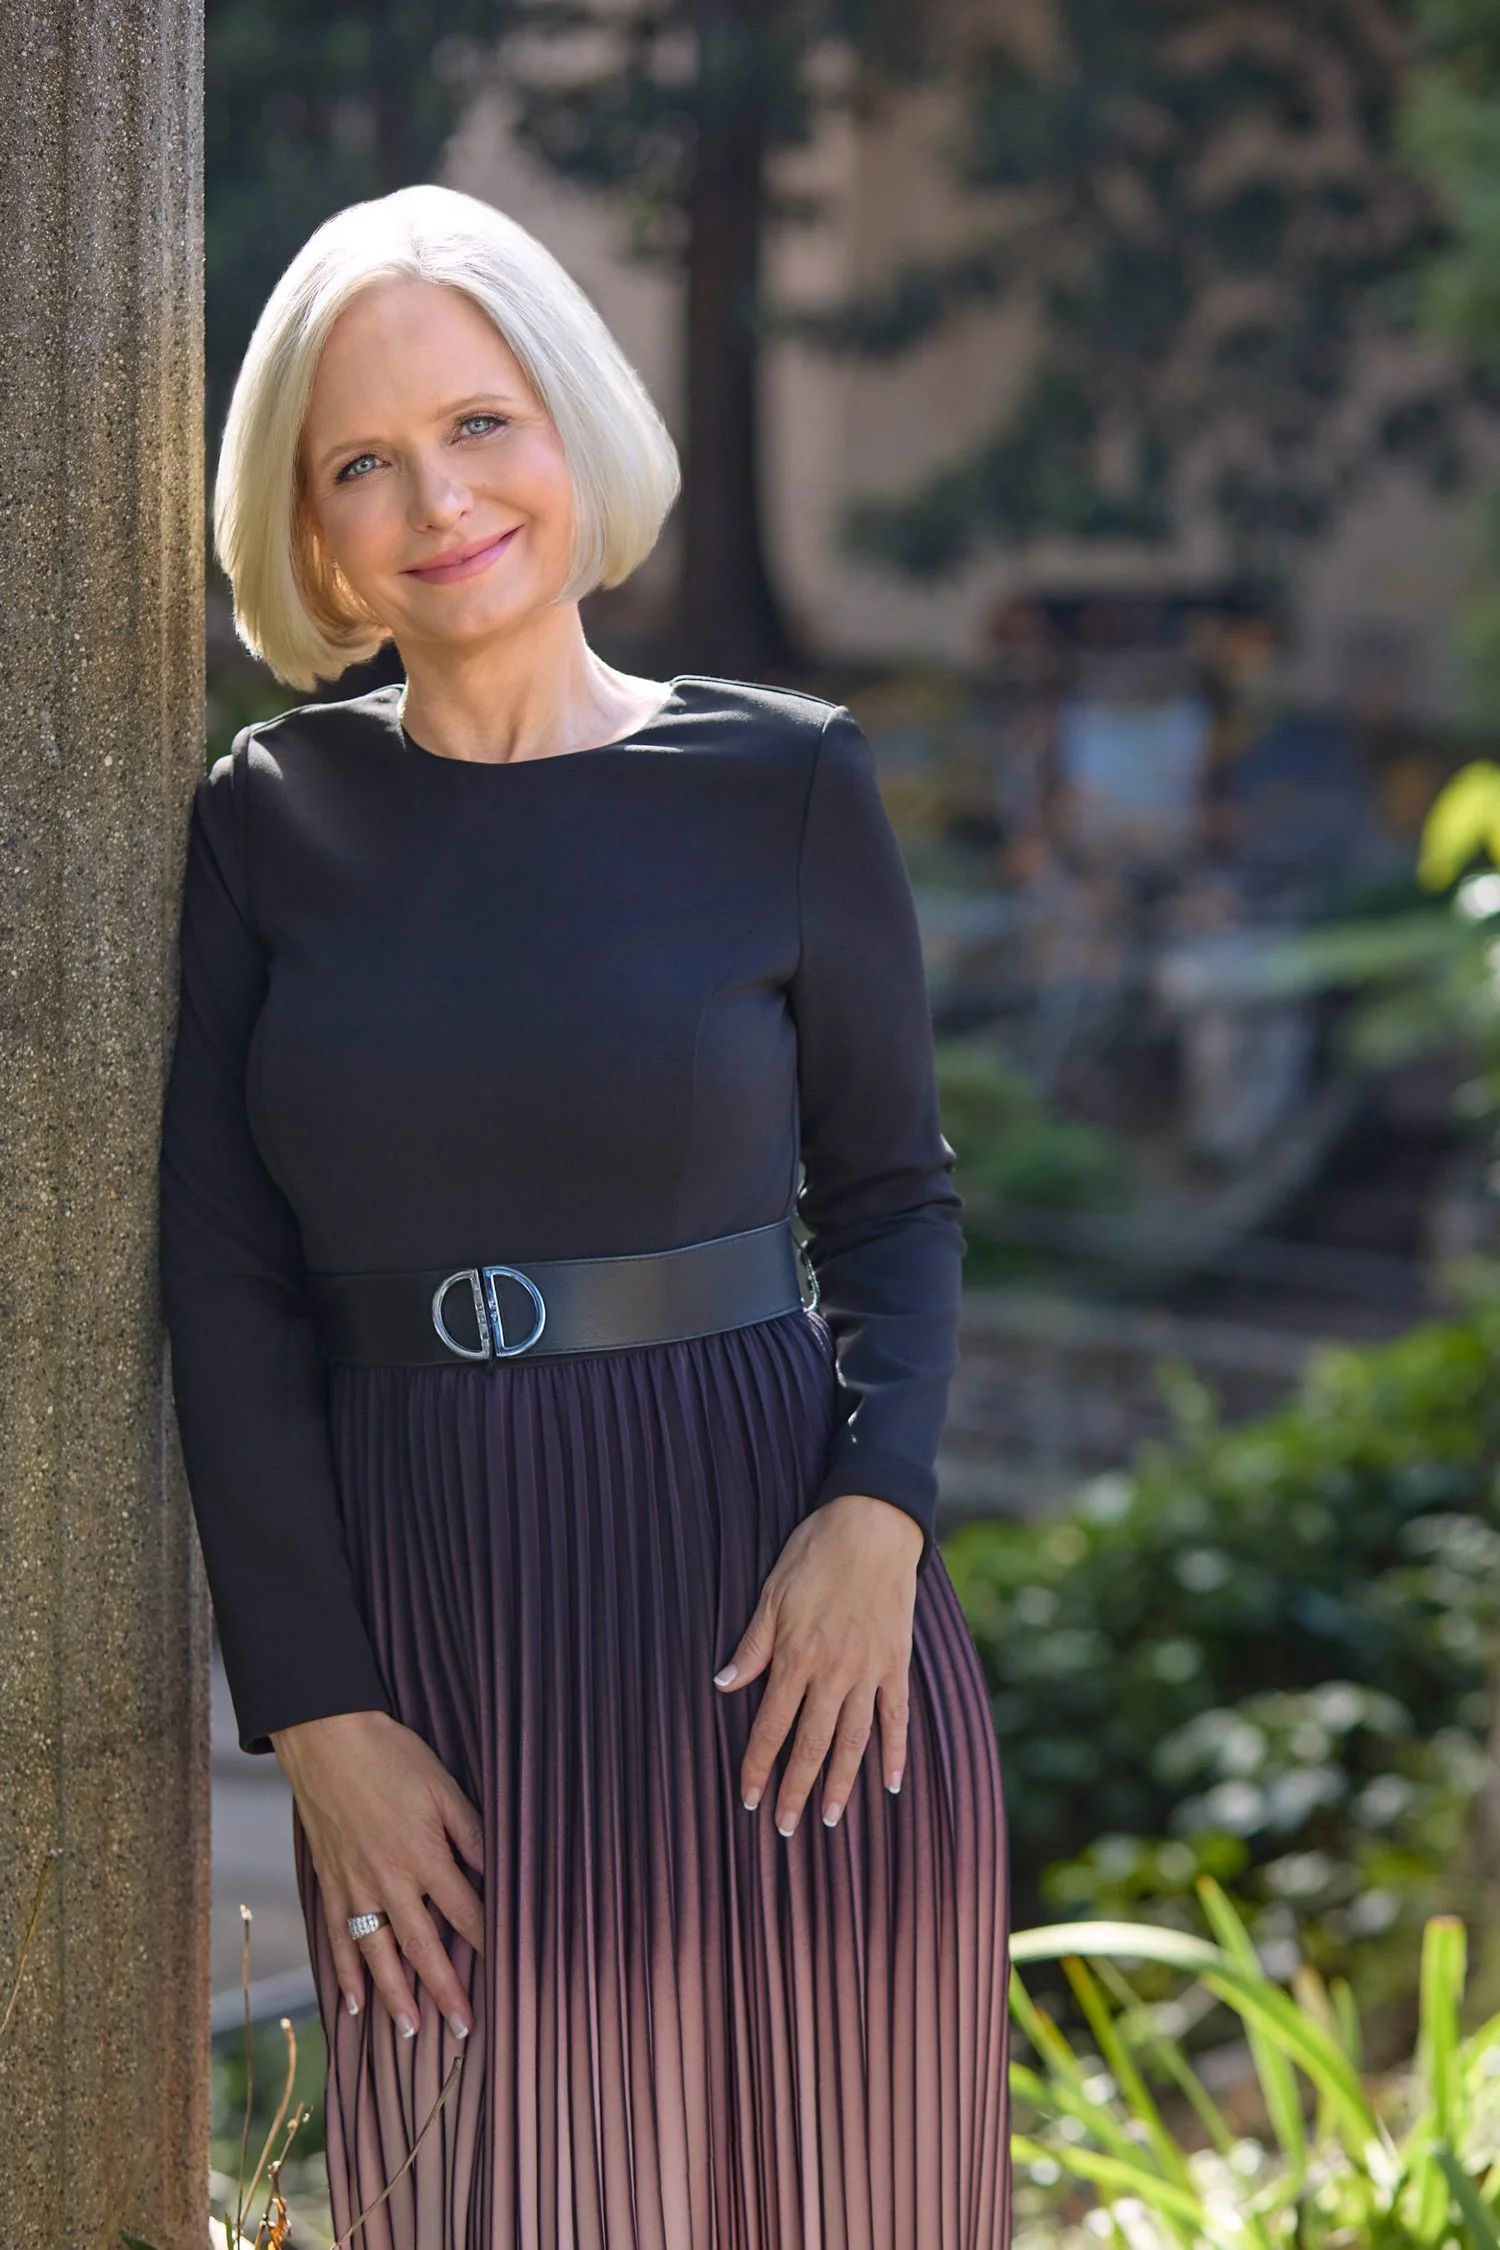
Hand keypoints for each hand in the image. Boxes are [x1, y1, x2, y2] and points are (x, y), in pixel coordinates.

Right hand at [270, 1708, 484, 2041]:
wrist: (328, 1741)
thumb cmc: (393, 1758)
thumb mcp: (445, 1788)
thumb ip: (474, 1834)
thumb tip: (501, 1870)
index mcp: (426, 1856)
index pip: (467, 1912)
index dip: (490, 1944)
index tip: (510, 1975)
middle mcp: (390, 1880)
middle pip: (424, 1946)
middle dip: (445, 1990)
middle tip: (463, 2030)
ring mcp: (355, 1886)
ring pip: (377, 1953)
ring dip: (394, 1996)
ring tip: (409, 2033)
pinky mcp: (330, 1882)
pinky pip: (337, 1937)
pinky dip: (345, 1972)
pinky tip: (354, 2003)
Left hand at [711, 1493, 922, 1834]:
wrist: (872, 1526)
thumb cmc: (814, 1554)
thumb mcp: (771, 1594)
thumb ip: (752, 1645)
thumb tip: (723, 1685)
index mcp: (796, 1656)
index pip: (771, 1726)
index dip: (759, 1766)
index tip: (750, 1798)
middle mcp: (833, 1672)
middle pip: (811, 1745)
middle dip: (795, 1789)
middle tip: (786, 1829)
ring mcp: (869, 1671)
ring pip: (853, 1740)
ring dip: (841, 1783)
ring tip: (830, 1820)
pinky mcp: (897, 1663)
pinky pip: (897, 1717)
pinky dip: (895, 1752)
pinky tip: (890, 1783)